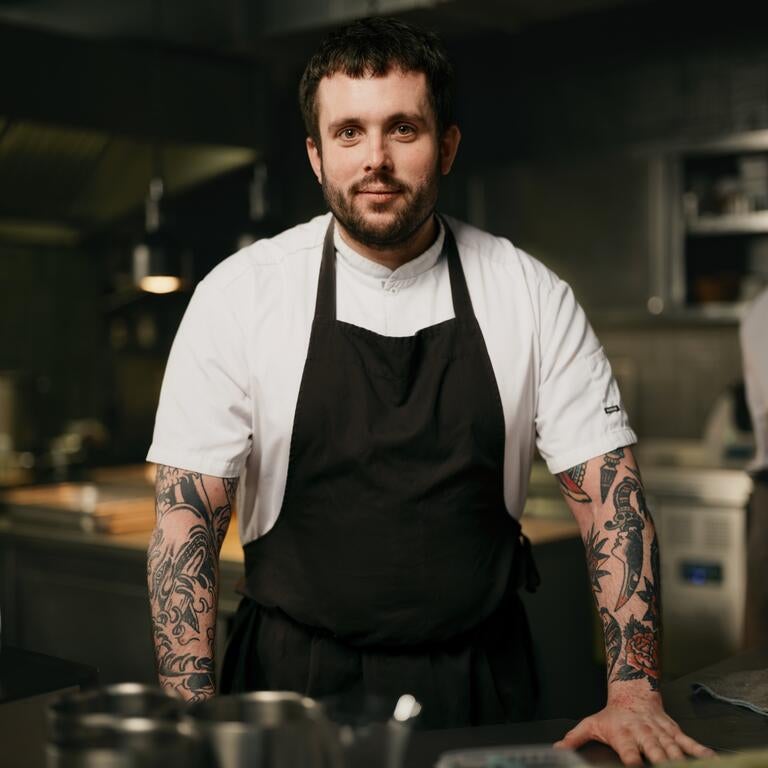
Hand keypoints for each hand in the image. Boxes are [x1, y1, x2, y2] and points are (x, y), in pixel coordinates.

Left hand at [553, 694, 715, 765]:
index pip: (628, 750)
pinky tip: (712, 759)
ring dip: (682, 759)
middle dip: (663, 762)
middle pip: (654, 750)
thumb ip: (575, 738)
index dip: (632, 759)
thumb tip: (557, 749)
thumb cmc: (612, 714)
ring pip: (673, 747)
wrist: (632, 692)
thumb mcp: (591, 723)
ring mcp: (659, 731)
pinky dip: (701, 750)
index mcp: (622, 734)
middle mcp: (643, 732)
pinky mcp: (673, 730)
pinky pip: (688, 742)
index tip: (635, 766)